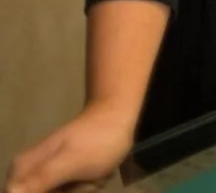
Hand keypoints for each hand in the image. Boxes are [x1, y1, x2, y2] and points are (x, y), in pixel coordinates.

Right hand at [4, 102, 134, 192]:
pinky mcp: (62, 177)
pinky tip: (94, 176)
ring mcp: (46, 176)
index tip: (61, 186)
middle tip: (82, 179)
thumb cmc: (97, 139)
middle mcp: (28, 174)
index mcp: (22, 169)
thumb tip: (12, 191)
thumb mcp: (70, 162)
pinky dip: (85, 189)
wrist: (117, 117)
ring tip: (91, 175)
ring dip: (79, 192)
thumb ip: (41, 178)